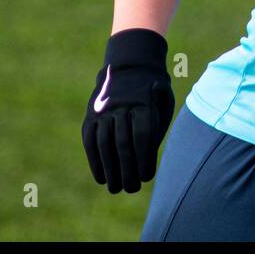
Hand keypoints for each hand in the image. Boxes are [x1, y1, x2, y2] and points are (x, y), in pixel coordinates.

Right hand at [82, 28, 174, 193]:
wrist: (130, 63)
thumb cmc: (153, 90)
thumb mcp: (164, 101)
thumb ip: (158, 127)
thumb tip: (149, 158)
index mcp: (144, 103)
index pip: (142, 137)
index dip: (144, 159)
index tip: (147, 177)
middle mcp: (122, 106)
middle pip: (123, 144)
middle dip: (127, 170)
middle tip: (132, 189)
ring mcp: (104, 110)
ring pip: (104, 145)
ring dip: (110, 170)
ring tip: (116, 188)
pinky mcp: (91, 115)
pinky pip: (90, 141)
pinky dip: (95, 161)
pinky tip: (101, 177)